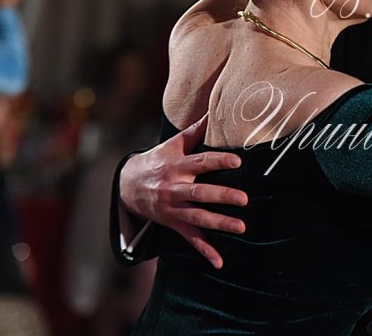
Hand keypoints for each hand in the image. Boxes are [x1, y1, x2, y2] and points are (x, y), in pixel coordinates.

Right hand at [119, 114, 248, 268]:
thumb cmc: (158, 160)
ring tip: (241, 227)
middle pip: (200, 193)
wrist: (128, 185)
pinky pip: (191, 239)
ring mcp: (174, 208)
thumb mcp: (173, 144)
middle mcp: (176, 188)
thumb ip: (195, 130)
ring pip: (198, 218)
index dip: (219, 161)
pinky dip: (206, 251)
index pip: (201, 162)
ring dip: (219, 223)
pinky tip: (220, 262)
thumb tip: (215, 109)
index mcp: (178, 166)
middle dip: (221, 196)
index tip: (238, 160)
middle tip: (243, 199)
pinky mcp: (174, 223)